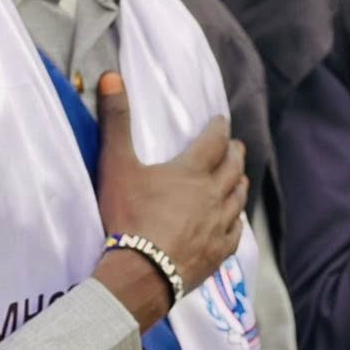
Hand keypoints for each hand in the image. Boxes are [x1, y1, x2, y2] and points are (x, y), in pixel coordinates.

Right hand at [94, 72, 247, 329]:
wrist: (141, 272)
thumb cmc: (128, 217)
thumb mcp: (117, 165)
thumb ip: (116, 121)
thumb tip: (111, 76)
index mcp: (191, 171)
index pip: (214, 140)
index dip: (218, 127)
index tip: (220, 120)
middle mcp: (213, 195)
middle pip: (232, 167)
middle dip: (234, 153)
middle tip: (234, 146)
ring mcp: (219, 225)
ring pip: (238, 198)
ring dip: (238, 183)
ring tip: (237, 177)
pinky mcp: (218, 253)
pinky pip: (235, 232)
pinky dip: (236, 220)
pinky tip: (234, 221)